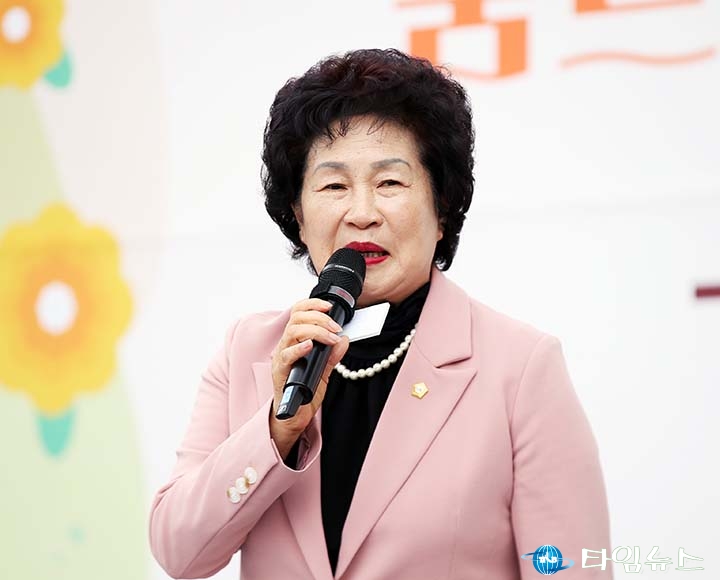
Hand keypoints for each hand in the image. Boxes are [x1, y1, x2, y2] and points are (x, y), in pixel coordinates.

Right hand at [269, 298, 348, 458]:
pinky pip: (287, 355)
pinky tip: (310, 346)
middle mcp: (286, 345)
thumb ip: (333, 355)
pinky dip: (299, 348)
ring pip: (292, 332)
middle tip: (336, 328)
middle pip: (297, 319)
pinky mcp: (280, 371)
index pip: (299, 313)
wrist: (295, 415)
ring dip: (315, 331)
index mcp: (295, 341)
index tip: (330, 306)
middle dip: (319, 318)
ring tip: (330, 338)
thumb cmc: (305, 391)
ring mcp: (282, 357)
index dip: (313, 305)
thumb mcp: (324, 370)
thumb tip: (345, 339)